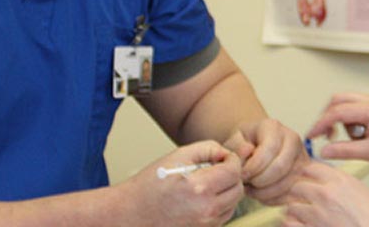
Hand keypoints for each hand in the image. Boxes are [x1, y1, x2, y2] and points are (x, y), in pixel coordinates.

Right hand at [121, 140, 242, 225]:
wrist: (130, 214)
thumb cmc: (149, 185)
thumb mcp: (176, 156)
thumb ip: (206, 149)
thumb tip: (225, 153)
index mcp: (199, 188)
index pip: (234, 171)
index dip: (232, 160)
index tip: (223, 158)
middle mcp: (205, 210)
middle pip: (238, 189)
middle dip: (231, 175)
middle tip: (216, 169)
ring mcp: (204, 225)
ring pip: (233, 204)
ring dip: (227, 191)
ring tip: (207, 183)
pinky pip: (222, 217)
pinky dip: (219, 205)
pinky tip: (202, 198)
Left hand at [223, 118, 308, 204]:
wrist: (255, 144)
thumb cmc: (243, 143)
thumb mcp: (234, 140)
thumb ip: (237, 146)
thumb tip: (248, 151)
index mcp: (273, 127)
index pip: (269, 149)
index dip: (254, 167)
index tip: (241, 175)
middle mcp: (292, 139)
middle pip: (281, 167)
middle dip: (260, 181)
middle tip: (247, 185)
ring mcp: (301, 156)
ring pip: (287, 182)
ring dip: (266, 192)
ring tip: (251, 190)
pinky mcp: (304, 173)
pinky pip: (292, 192)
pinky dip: (274, 198)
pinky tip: (260, 194)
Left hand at [282, 162, 368, 226]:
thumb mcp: (360, 190)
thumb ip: (339, 181)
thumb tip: (323, 177)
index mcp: (339, 181)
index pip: (310, 167)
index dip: (306, 174)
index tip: (305, 180)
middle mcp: (326, 195)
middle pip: (296, 184)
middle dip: (298, 192)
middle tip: (301, 199)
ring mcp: (317, 214)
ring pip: (290, 204)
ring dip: (295, 209)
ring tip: (303, 214)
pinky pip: (288, 222)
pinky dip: (291, 223)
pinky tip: (300, 223)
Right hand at [305, 92, 368, 171]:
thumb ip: (345, 151)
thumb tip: (325, 150)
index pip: (338, 111)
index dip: (321, 124)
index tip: (312, 136)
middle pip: (339, 100)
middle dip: (329, 118)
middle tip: (326, 136)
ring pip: (347, 104)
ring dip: (343, 121)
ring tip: (356, 141)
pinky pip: (357, 110)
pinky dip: (353, 123)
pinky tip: (362, 138)